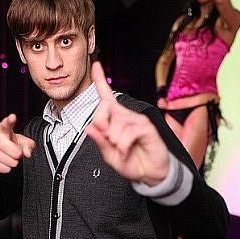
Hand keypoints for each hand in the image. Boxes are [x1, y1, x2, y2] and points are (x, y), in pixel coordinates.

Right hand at [0, 113, 34, 173]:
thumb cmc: (4, 142)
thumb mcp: (17, 140)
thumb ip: (27, 144)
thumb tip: (28, 153)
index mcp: (2, 128)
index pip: (7, 124)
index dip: (10, 121)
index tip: (12, 118)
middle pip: (15, 152)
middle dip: (18, 154)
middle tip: (14, 151)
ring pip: (11, 162)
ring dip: (12, 162)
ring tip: (7, 156)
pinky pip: (5, 169)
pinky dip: (7, 168)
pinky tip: (2, 161)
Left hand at [85, 61, 169, 185]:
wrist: (150, 174)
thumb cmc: (132, 162)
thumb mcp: (109, 156)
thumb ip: (100, 142)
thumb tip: (89, 128)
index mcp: (115, 120)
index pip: (106, 97)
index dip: (100, 80)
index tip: (96, 65)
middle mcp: (125, 116)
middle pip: (102, 109)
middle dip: (101, 127)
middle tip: (110, 142)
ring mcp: (136, 120)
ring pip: (115, 124)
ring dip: (115, 142)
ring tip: (123, 150)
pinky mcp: (146, 127)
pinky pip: (128, 132)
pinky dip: (123, 146)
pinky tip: (127, 150)